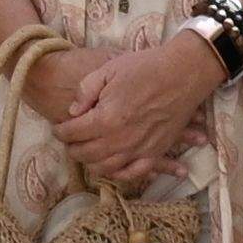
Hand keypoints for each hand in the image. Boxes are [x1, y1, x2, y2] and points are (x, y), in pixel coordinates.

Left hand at [42, 32, 224, 186]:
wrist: (184, 73)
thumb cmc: (145, 67)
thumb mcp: (108, 69)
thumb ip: (85, 91)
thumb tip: (73, 112)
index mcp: (105, 118)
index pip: (72, 133)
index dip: (60, 131)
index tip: (58, 128)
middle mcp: (120, 140)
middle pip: (85, 154)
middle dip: (72, 148)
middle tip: (69, 141)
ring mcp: (139, 149)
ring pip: (105, 168)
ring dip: (90, 163)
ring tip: (86, 153)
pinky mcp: (155, 152)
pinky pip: (133, 174)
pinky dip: (118, 175)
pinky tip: (111, 168)